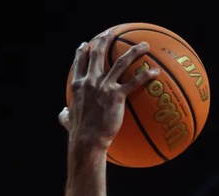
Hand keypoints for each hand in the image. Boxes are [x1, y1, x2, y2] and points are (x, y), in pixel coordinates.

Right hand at [59, 30, 156, 148]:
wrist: (87, 140)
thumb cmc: (78, 133)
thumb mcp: (67, 120)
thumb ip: (65, 114)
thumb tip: (63, 113)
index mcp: (78, 85)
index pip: (80, 62)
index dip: (83, 50)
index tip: (87, 44)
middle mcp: (90, 81)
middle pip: (98, 53)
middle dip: (105, 39)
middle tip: (112, 32)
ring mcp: (104, 86)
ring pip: (120, 62)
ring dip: (133, 51)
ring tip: (144, 45)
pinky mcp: (117, 96)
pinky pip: (134, 82)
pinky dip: (145, 75)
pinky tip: (155, 72)